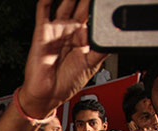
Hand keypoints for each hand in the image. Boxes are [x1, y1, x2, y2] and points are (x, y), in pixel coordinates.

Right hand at [20, 0, 107, 118]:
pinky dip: (46, 0)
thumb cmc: (66, 83)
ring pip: (65, 3)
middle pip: (81, 4)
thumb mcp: (92, 64)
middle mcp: (70, 30)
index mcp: (84, 37)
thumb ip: (103, 47)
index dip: (99, 4)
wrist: (47, 95)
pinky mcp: (42, 32)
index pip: (94, 14)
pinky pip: (43, 11)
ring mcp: (57, 29)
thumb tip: (115, 34)